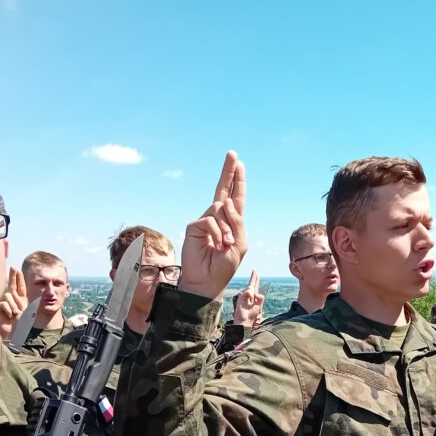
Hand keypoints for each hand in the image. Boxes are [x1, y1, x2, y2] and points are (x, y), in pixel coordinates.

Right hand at [0, 268, 27, 338]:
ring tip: (16, 314)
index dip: (18, 278)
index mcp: (20, 300)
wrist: (16, 333)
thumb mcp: (26, 310)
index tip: (17, 269)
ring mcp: (4, 304)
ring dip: (15, 305)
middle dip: (13, 276)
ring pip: (9, 296)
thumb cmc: (22, 324)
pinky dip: (9, 310)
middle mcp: (12, 300)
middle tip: (13, 267)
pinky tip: (9, 316)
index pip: (20, 287)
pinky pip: (4, 303)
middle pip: (12, 286)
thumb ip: (22, 300)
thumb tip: (17, 291)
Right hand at [177, 151, 246, 300]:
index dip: (237, 181)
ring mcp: (205, 221)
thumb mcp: (240, 244)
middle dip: (229, 172)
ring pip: (220, 210)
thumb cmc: (224, 266)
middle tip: (232, 154)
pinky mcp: (194, 226)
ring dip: (227, 228)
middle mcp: (218, 218)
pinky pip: (210, 220)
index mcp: (231, 222)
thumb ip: (238, 223)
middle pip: (223, 190)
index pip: (235, 197)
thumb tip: (225, 203)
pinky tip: (218, 243)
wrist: (207, 281)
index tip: (239, 163)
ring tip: (227, 244)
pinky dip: (218, 232)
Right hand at [233, 270, 264, 326]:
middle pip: (252, 285)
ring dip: (254, 296)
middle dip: (254, 278)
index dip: (256, 280)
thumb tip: (254, 292)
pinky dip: (251, 295)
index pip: (256, 287)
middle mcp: (249, 296)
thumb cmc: (251, 316)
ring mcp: (244, 296)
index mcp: (254, 298)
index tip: (256, 273)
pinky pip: (249, 291)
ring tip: (250, 305)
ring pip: (252, 289)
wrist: (244, 321)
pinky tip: (249, 302)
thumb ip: (260, 298)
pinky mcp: (241, 297)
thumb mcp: (259, 306)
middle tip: (255, 270)